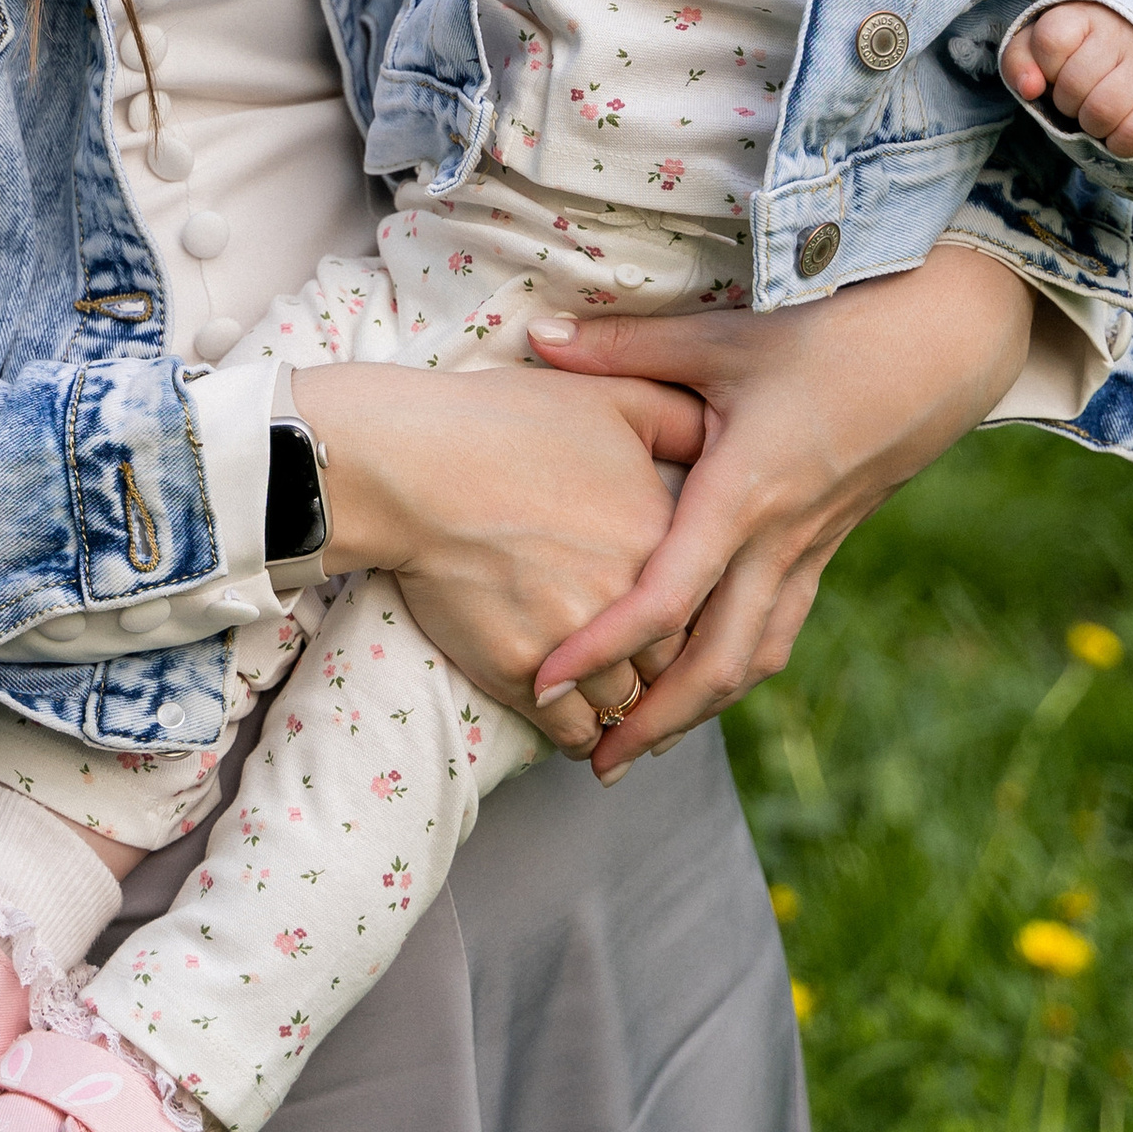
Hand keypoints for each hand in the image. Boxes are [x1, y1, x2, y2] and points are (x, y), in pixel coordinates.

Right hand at [288, 358, 702, 756]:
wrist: (410, 463)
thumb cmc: (504, 422)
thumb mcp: (607, 399)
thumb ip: (678, 416)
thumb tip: (722, 424)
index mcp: (665, 533)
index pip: (712, 600)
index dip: (696, 612)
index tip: (682, 617)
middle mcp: (633, 593)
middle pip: (676, 660)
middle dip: (664, 667)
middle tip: (651, 671)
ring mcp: (579, 639)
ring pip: (627, 703)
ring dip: (622, 705)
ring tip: (613, 699)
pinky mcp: (524, 672)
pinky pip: (573, 731)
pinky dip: (579, 733)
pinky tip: (572, 715)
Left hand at [521, 244, 1033, 778]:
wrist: (941, 346)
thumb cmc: (828, 333)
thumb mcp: (721, 336)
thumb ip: (624, 346)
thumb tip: (537, 336)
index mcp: (746, 493)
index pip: (667, 597)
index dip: (603, 647)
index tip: (544, 682)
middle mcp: (780, 538)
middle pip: (716, 663)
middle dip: (653, 722)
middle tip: (590, 765)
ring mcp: (810, 550)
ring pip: (754, 658)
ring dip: (697, 711)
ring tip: (638, 746)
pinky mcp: (825, 546)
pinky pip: (778, 629)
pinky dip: (735, 670)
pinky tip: (700, 685)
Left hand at [1002, 3, 1132, 158]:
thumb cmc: (1082, 56)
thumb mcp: (1042, 48)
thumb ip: (1019, 61)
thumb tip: (1029, 88)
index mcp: (1085, 15)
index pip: (1051, 41)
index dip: (1046, 67)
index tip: (1055, 70)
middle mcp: (1122, 35)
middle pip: (1073, 85)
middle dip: (1066, 102)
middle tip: (1078, 97)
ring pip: (1102, 113)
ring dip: (1090, 125)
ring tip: (1095, 113)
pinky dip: (1117, 142)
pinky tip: (1118, 127)